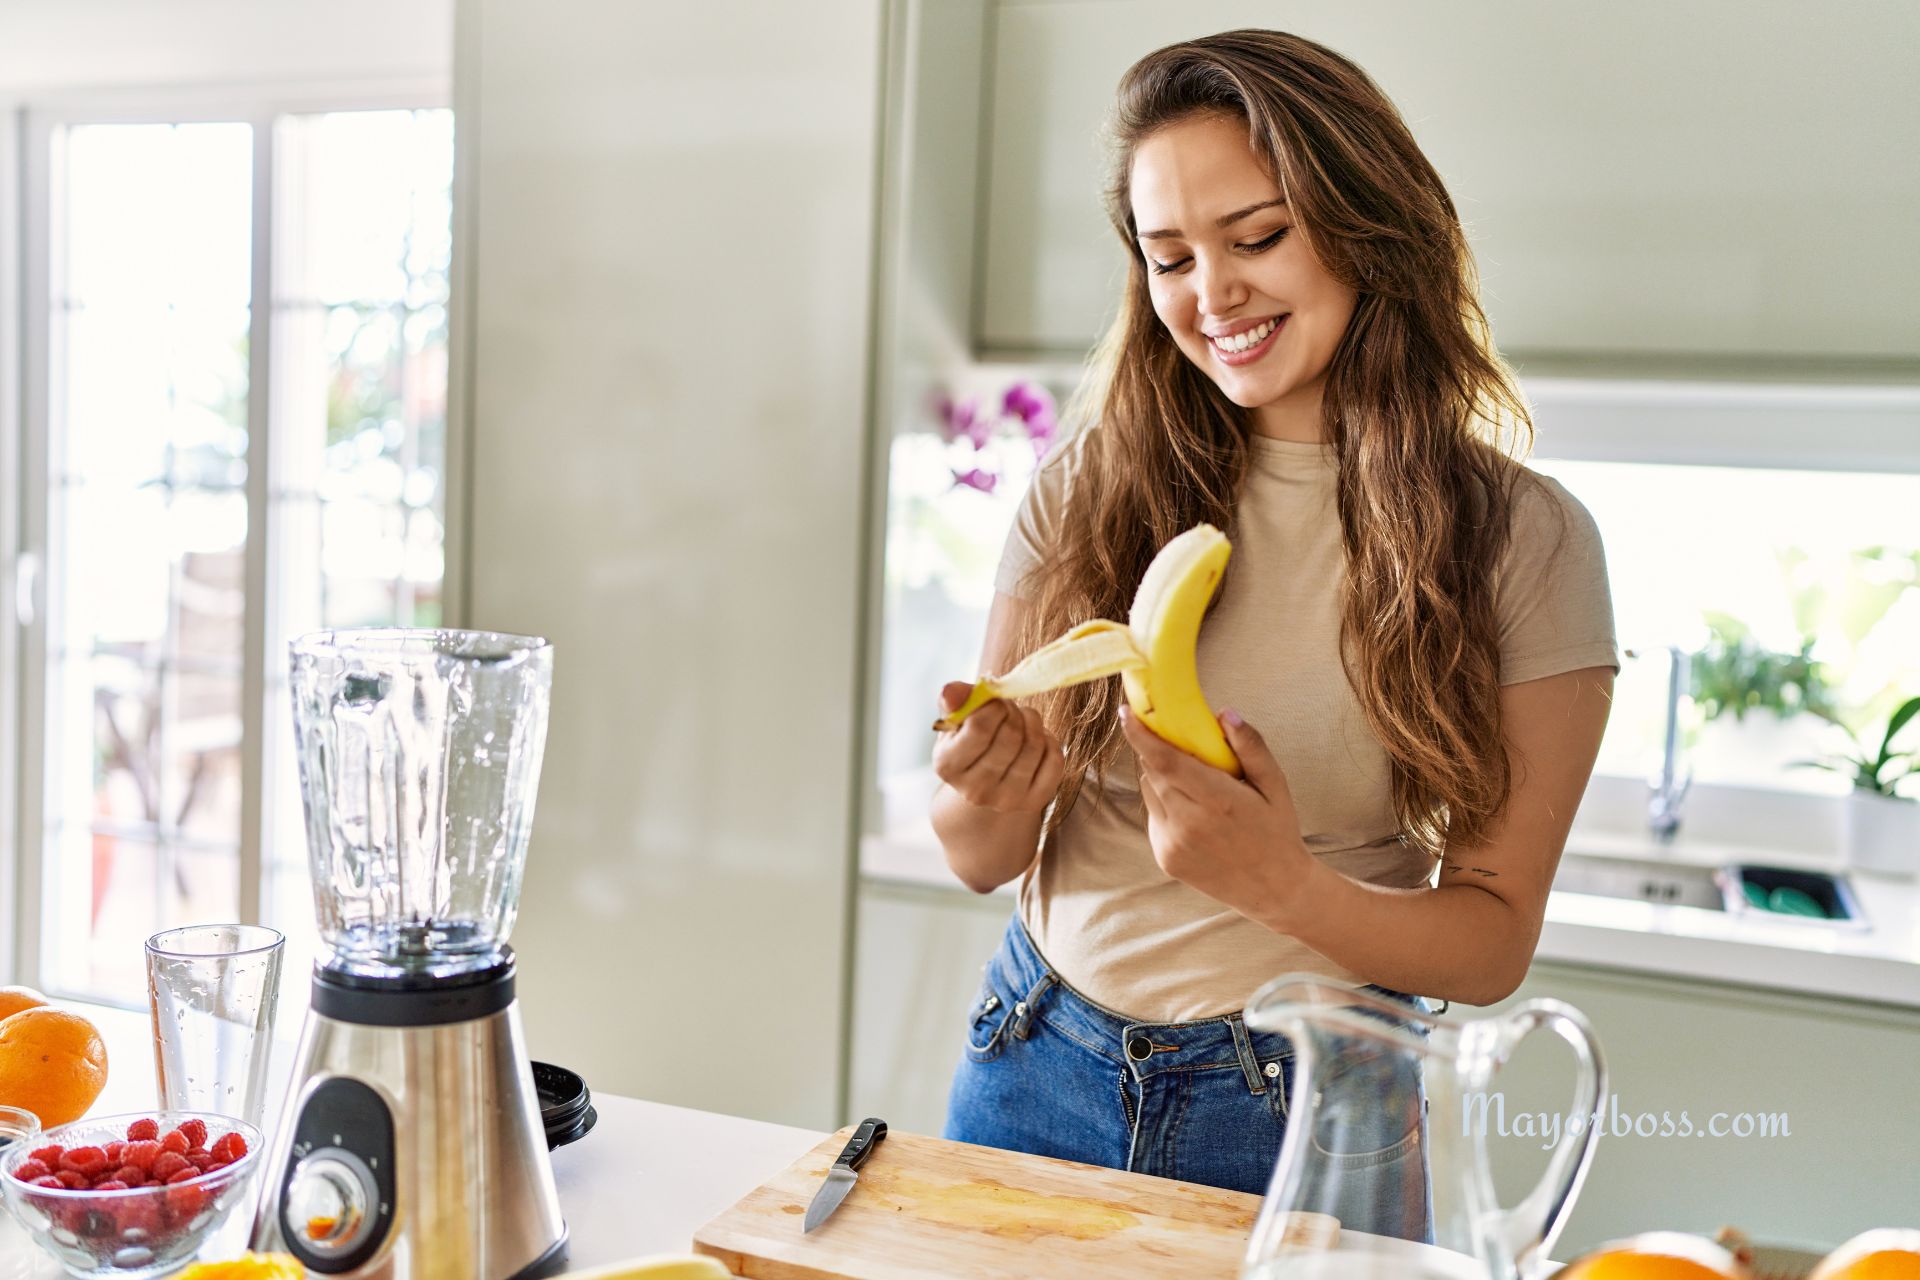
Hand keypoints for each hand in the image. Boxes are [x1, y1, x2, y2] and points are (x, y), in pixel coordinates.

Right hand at [931, 682, 1064, 813]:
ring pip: (1035, 745)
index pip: (979, 727)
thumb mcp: (957, 720)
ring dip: (1033, 722)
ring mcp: (1006, 800)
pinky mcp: (1034, 802)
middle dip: (1014, 712)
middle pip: (1011, 735)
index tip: (994, 702)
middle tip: (1009, 710)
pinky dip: (1050, 741)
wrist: (986, 781)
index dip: (994, 705)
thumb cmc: (970, 741)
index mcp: (947, 766)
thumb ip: (956, 701)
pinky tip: (1036, 741)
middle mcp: (974, 790)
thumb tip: (950, 691)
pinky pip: (1054, 760)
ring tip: (1023, 721)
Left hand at [1119, 703, 1311, 924]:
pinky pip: (1153, 817)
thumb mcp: (1275, 785)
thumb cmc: (1276, 830)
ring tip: (1195, 785)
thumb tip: (1224, 713)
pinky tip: (1194, 813)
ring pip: (1149, 793)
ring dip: (1162, 778)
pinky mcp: (1165, 858)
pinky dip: (1165, 805)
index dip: (1141, 735)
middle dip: (1157, 750)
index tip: (1127, 713)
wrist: (1275, 889)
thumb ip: (1250, 746)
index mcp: (1218, 800)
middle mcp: (1189, 824)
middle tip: (1176, 742)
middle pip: (1153, 772)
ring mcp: (1173, 845)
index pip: (1165, 761)